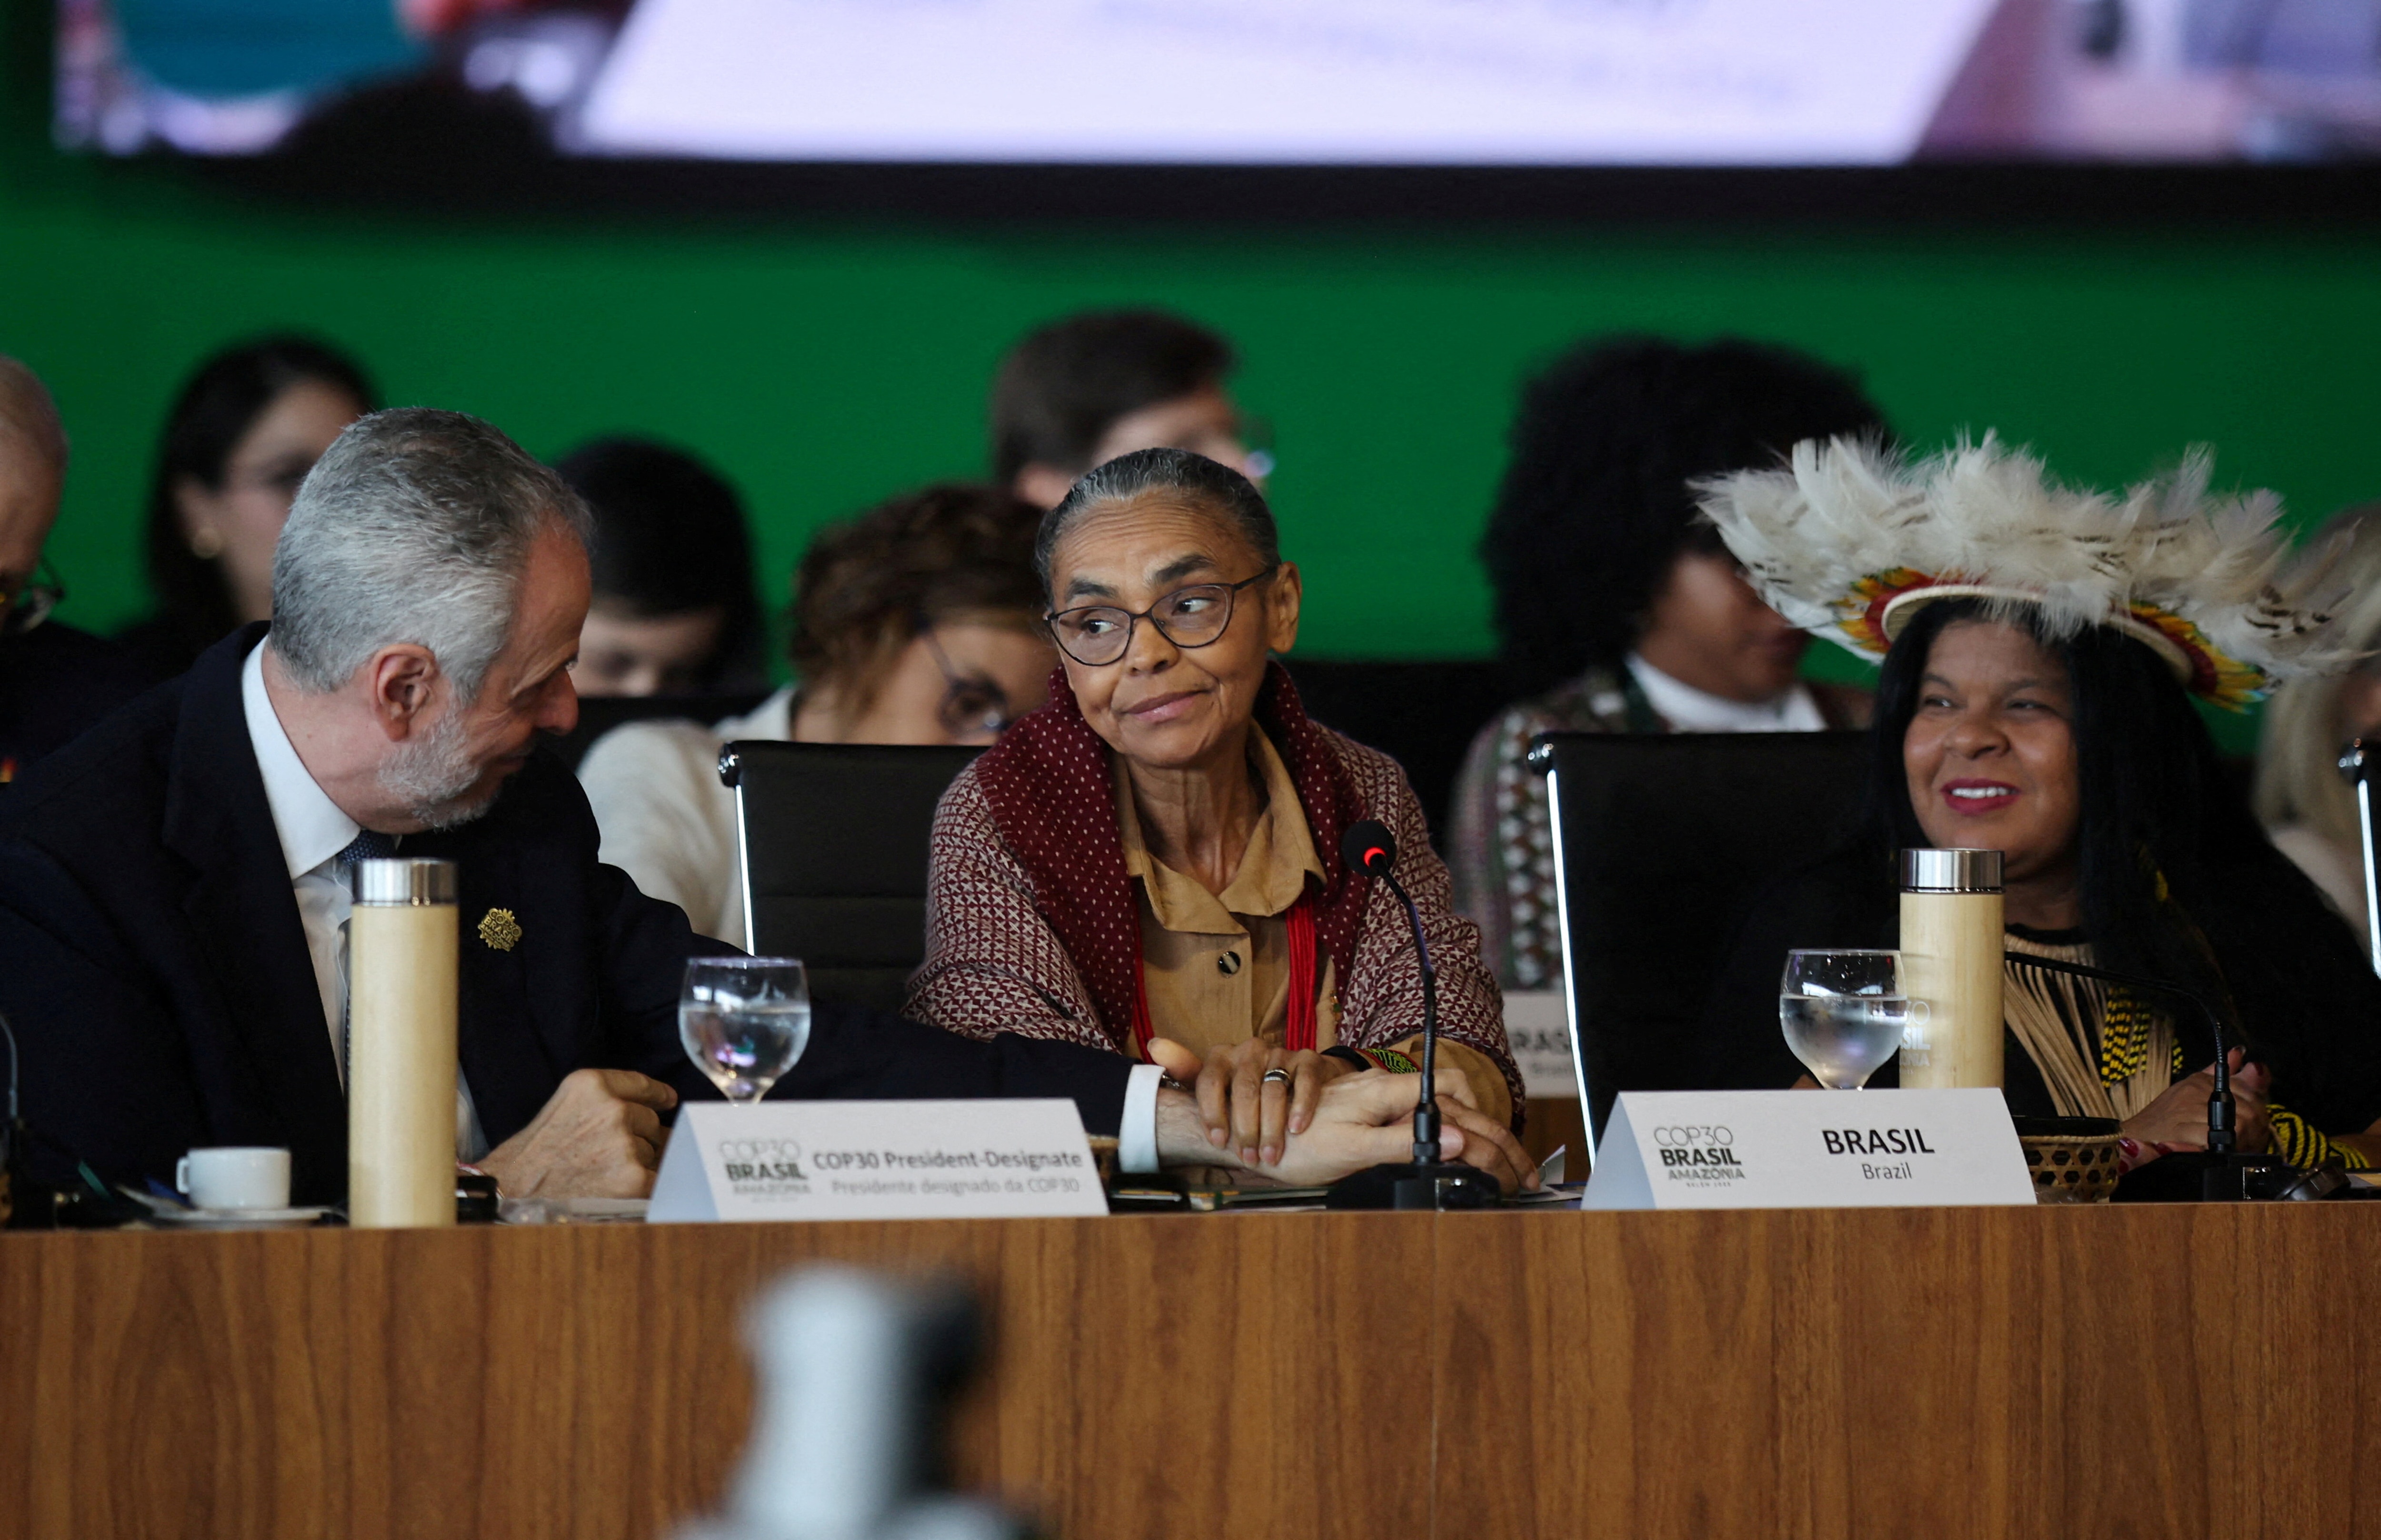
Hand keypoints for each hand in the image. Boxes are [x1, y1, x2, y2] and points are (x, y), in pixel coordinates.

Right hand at [480, 1068, 677, 1198]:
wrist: (512, 1192)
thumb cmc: (533, 1153)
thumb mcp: (564, 1105)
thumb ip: (604, 1101)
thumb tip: (655, 1108)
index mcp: (592, 1085)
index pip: (642, 1084)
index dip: (658, 1095)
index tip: (667, 1100)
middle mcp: (613, 1109)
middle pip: (651, 1121)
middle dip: (641, 1137)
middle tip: (610, 1156)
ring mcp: (625, 1143)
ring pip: (653, 1151)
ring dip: (639, 1163)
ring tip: (602, 1175)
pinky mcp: (633, 1177)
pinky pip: (658, 1178)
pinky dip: (646, 1186)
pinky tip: (620, 1191)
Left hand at [1146, 1036, 1353, 1166]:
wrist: (1298, 1080)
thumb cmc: (1249, 1090)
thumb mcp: (1216, 1084)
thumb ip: (1186, 1071)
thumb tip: (1154, 1044)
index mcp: (1222, 1056)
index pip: (1208, 1080)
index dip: (1212, 1114)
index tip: (1217, 1142)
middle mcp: (1249, 1050)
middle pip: (1243, 1090)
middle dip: (1245, 1129)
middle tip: (1249, 1159)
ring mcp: (1280, 1053)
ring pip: (1273, 1090)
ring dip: (1271, 1128)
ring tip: (1272, 1155)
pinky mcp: (1309, 1059)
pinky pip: (1305, 1081)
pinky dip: (1301, 1106)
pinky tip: (1297, 1129)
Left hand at [1240, 1068, 1533, 1191]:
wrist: (1253, 1136)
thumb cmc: (1297, 1144)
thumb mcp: (1352, 1149)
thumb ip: (1403, 1142)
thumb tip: (1456, 1137)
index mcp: (1386, 1094)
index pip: (1451, 1091)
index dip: (1484, 1119)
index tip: (1508, 1155)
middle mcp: (1385, 1092)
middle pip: (1455, 1104)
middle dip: (1493, 1137)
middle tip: (1523, 1175)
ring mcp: (1378, 1103)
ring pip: (1440, 1112)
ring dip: (1474, 1138)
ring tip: (1504, 1170)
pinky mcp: (1369, 1117)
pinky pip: (1418, 1121)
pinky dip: (1447, 1140)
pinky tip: (1460, 1157)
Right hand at [2120, 1050, 2270, 1167]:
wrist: (2136, 1136)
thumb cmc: (2166, 1117)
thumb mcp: (2194, 1091)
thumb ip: (2222, 1075)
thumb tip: (2239, 1052)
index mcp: (2201, 1080)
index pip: (2249, 1090)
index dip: (2258, 1111)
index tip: (2256, 1127)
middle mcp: (2195, 1089)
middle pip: (2248, 1109)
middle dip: (2256, 1130)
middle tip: (2250, 1143)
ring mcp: (2187, 1108)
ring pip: (2238, 1124)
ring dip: (2244, 1142)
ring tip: (2238, 1149)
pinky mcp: (2181, 1129)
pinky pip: (2217, 1137)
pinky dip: (2225, 1148)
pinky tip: (2223, 1152)